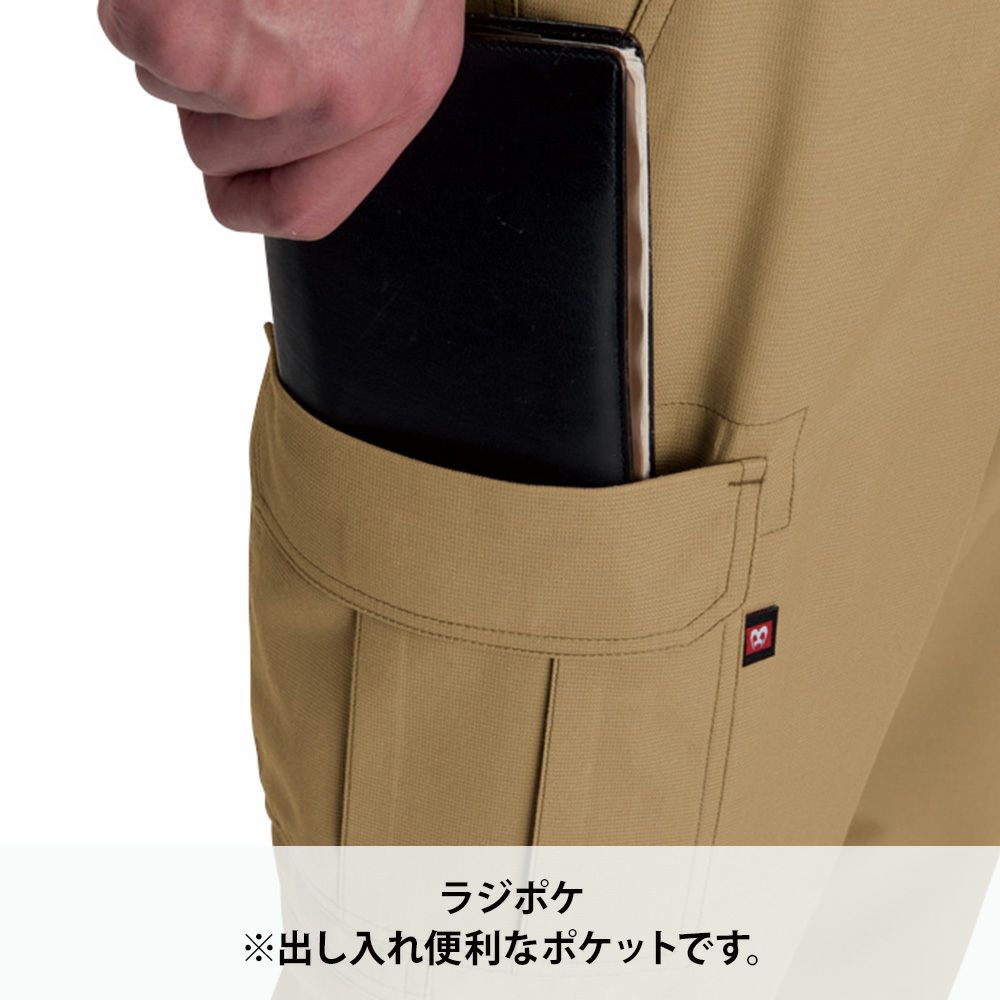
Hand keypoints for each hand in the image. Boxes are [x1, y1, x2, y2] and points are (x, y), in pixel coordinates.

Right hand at [97, 0, 464, 239]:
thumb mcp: (400, 18)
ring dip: (167, 18)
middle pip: (212, 145)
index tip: (238, 137)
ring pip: (167, 86)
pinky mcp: (208, 22)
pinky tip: (175, 1)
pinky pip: (151, 35)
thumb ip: (340, 94)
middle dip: (200, 76)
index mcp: (396, 103)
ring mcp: (295, 56)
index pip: (296, 210)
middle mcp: (352, 95)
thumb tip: (250, 133)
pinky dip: (144, 10)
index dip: (246, 187)